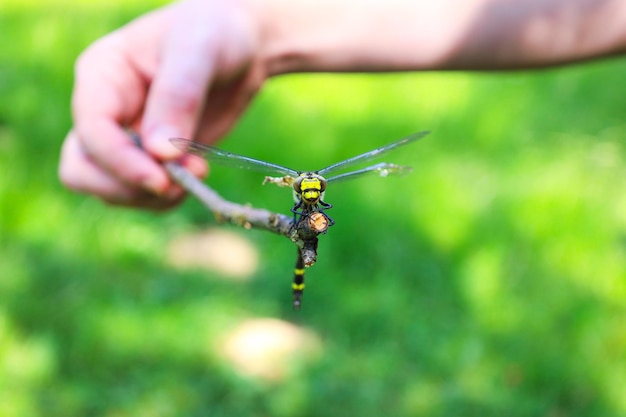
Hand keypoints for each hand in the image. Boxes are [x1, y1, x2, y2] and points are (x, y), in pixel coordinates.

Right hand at [59, 0, 265, 208]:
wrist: (241, 48)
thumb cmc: (215, 33)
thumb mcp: (198, 50)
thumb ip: (178, 96)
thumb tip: (159, 153)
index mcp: (102, 75)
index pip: (91, 131)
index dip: (120, 163)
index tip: (161, 181)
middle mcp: (104, 111)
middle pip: (82, 170)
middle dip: (127, 187)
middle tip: (177, 184)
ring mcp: (124, 138)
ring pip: (108, 189)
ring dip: (150, 197)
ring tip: (196, 174)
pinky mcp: (149, 159)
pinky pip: (140, 194)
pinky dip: (165, 198)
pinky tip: (194, 177)